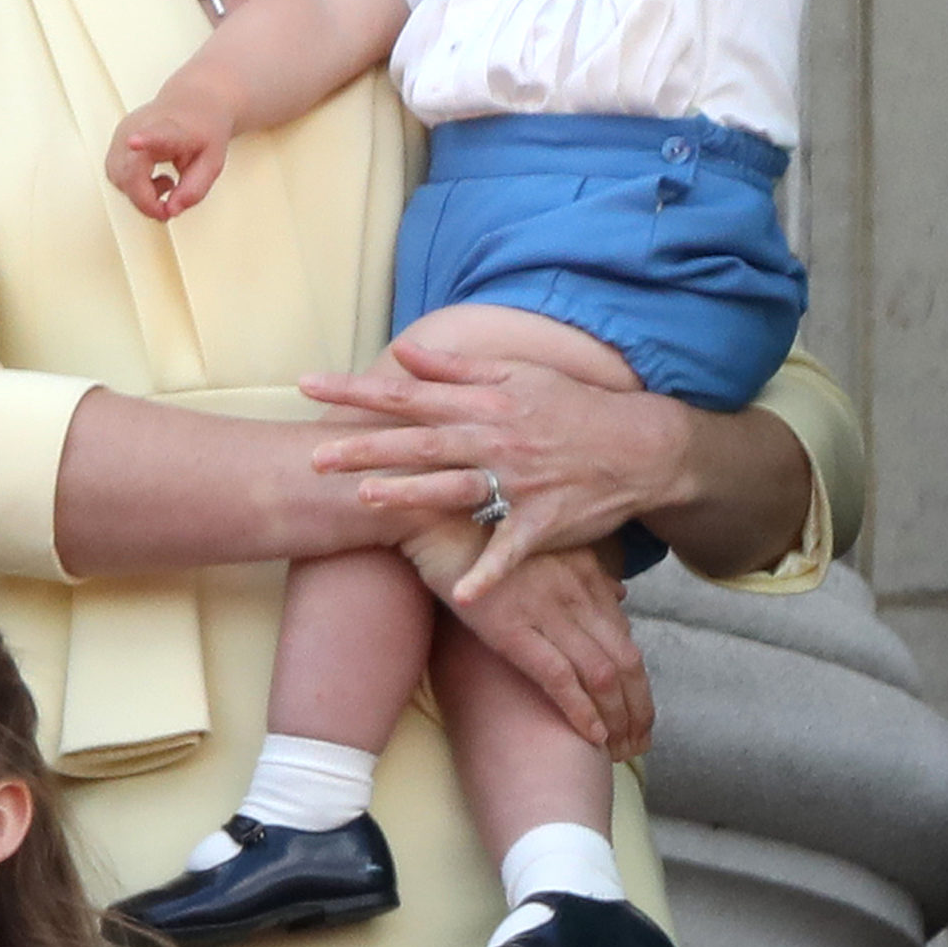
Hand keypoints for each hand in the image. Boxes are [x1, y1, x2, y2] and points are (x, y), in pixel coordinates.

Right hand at [106, 90, 234, 218]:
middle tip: (168, 207)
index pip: (156, 134)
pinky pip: (117, 174)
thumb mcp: (212, 163)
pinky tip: (152, 178)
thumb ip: (194, 189)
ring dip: (140, 193)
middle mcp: (141, 127)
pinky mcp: (117, 141)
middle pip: (130, 172)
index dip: (144, 140)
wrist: (194, 103)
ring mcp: (124, 133)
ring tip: (166, 183)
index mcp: (171, 128)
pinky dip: (134, 185)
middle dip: (146, 199)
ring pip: (119, 177)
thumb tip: (172, 210)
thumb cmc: (202, 128)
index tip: (134, 142)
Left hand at [306, 339, 683, 598]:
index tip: (307, 385)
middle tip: (314, 456)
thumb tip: (404, 352)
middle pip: (420, 443)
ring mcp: (519, 483)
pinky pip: (511, 551)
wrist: (640, 447)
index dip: (355, 389)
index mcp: (482, 403)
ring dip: (411, 495)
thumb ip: (455, 368)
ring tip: (364, 499)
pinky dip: (490, 573)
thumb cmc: (570, 406)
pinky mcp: (544, 523)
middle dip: (366, 447)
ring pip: (456, 489)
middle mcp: (494, 440)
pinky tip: (463, 594)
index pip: (406, 393)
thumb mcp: (515, 375)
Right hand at [404, 519, 649, 757]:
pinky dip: (580, 709)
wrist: (436, 517)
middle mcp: (575, 594)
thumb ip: (587, 571)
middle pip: (626, 664)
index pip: (628, 642)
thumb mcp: (547, 546)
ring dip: (616, 719)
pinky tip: (591, 735)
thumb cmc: (487, 533)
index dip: (640, 686)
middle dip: (638, 710)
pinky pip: (559, 677)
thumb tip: (620, 593)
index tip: (640, 716)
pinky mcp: (512, 628)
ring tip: (618, 749)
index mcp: (585, 575)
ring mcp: (545, 611)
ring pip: (601, 675)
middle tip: (638, 743)